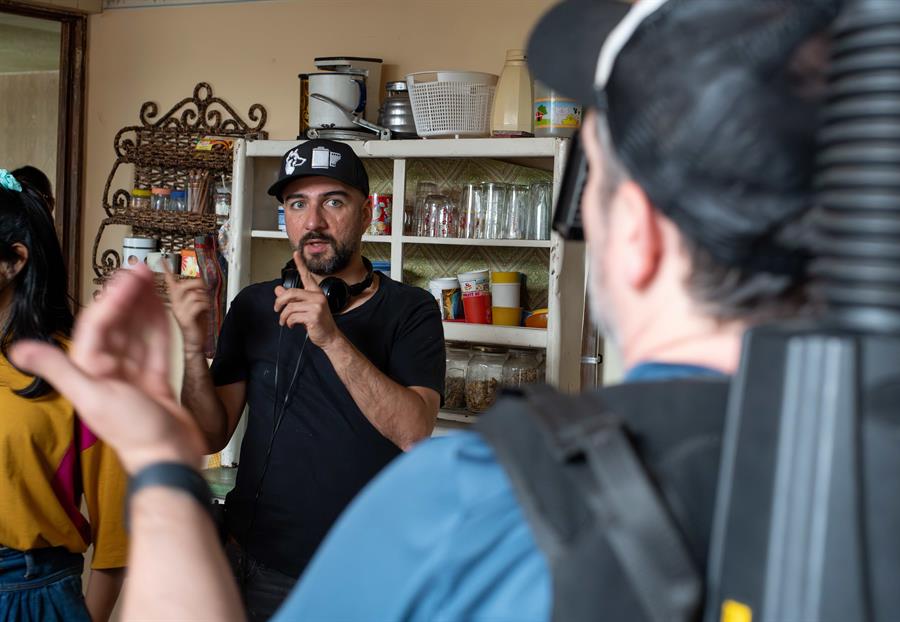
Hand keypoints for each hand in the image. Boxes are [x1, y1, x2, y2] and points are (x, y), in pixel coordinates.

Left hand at [9, 266, 205, 472]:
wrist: (168, 456)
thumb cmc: (133, 433)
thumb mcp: (92, 397)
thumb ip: (58, 370)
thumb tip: (18, 350)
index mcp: (91, 371)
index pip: (99, 325)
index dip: (112, 299)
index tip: (126, 278)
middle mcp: (110, 370)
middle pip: (119, 324)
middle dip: (129, 296)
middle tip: (142, 271)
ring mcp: (134, 375)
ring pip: (138, 332)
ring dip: (145, 306)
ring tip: (152, 282)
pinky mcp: (155, 381)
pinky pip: (156, 347)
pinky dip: (159, 328)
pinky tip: (161, 310)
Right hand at [162, 263, 208, 355]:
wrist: (195, 343)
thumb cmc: (197, 324)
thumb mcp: (198, 305)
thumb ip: (197, 294)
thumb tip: (203, 283)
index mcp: (176, 299)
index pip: (169, 282)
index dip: (166, 270)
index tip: (162, 259)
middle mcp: (174, 304)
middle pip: (184, 285)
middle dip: (198, 284)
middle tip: (205, 290)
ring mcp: (179, 312)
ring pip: (193, 295)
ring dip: (205, 298)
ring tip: (206, 306)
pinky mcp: (185, 319)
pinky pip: (197, 304)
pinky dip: (205, 305)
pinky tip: (205, 311)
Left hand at [272, 250, 340, 348]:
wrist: (329, 337)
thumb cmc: (318, 323)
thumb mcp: (304, 309)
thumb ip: (292, 299)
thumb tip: (278, 290)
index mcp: (315, 292)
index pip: (307, 275)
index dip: (300, 264)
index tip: (296, 253)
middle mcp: (317, 296)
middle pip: (291, 292)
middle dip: (280, 302)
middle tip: (277, 309)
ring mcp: (317, 305)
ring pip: (290, 307)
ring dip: (283, 316)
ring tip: (285, 322)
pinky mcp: (314, 315)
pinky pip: (293, 317)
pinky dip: (289, 323)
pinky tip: (292, 325)